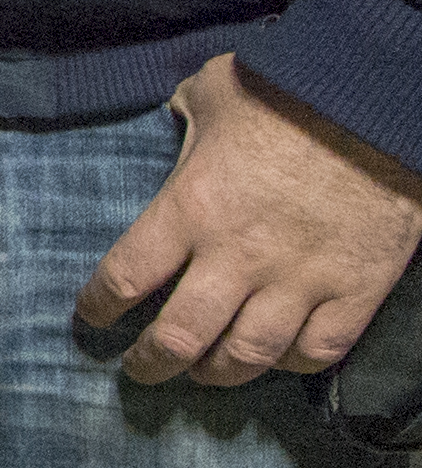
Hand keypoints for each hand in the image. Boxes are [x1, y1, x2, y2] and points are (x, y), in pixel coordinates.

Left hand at [77, 54, 421, 385]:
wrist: (375, 104)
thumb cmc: (286, 92)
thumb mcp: (210, 92)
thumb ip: (183, 117)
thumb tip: (172, 117)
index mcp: (190, 208)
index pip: (127, 276)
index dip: (101, 305)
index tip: (92, 317)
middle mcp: (238, 256)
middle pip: (181, 336)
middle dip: (151, 361)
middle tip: (139, 370)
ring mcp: (300, 279)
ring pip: (247, 355)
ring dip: (217, 374)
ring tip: (201, 375)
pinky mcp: (356, 290)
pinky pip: (318, 351)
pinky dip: (291, 363)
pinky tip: (274, 359)